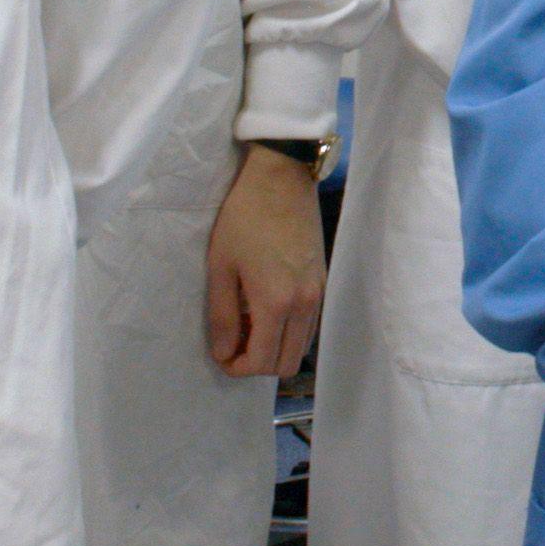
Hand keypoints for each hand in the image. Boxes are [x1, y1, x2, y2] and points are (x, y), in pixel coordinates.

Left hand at [203, 144, 327, 377]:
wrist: (282, 177)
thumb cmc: (244, 217)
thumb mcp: (221, 266)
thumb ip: (222, 316)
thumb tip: (223, 352)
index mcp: (277, 302)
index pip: (261, 361)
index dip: (237, 368)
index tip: (220, 356)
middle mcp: (305, 304)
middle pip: (287, 364)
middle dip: (257, 365)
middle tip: (233, 346)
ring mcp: (319, 293)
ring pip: (302, 347)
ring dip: (275, 349)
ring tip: (248, 327)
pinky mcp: (323, 281)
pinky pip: (309, 325)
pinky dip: (288, 331)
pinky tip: (267, 309)